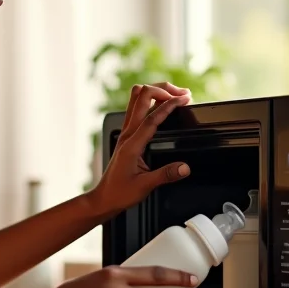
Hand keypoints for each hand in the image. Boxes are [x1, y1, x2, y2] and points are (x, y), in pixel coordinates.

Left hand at [88, 83, 191, 216]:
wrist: (104, 197)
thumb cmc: (120, 192)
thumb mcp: (145, 186)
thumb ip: (166, 175)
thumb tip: (185, 167)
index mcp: (131, 144)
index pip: (151, 117)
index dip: (168, 105)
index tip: (184, 99)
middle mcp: (127, 134)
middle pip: (141, 96)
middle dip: (164, 89)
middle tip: (183, 94)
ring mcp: (125, 132)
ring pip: (137, 98)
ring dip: (156, 92)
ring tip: (175, 94)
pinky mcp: (127, 134)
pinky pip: (137, 108)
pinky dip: (152, 101)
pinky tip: (163, 106)